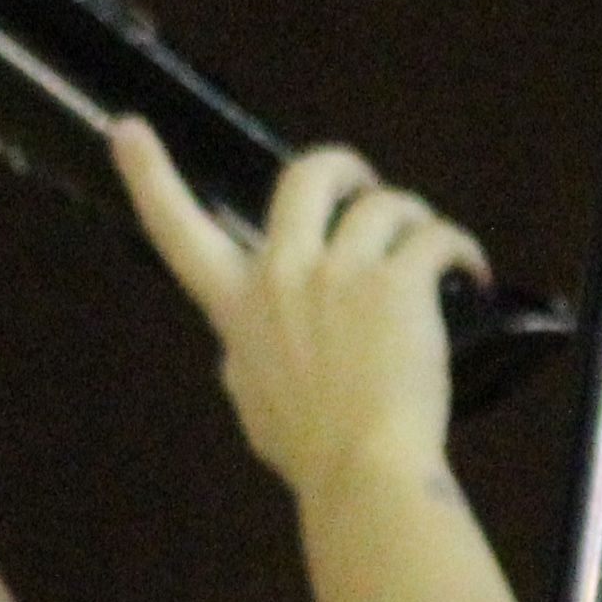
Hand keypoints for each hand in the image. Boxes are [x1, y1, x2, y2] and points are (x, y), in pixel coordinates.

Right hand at [109, 120, 487, 500]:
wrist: (363, 471)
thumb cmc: (310, 450)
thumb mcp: (251, 400)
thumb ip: (246, 357)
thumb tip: (245, 349)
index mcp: (235, 303)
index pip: (177, 229)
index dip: (150, 175)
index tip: (128, 129)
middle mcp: (281, 273)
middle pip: (306, 174)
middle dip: (343, 166)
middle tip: (367, 188)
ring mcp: (339, 273)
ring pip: (382, 203)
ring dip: (414, 218)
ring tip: (435, 253)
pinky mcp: (397, 283)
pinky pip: (435, 237)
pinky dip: (461, 249)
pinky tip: (473, 274)